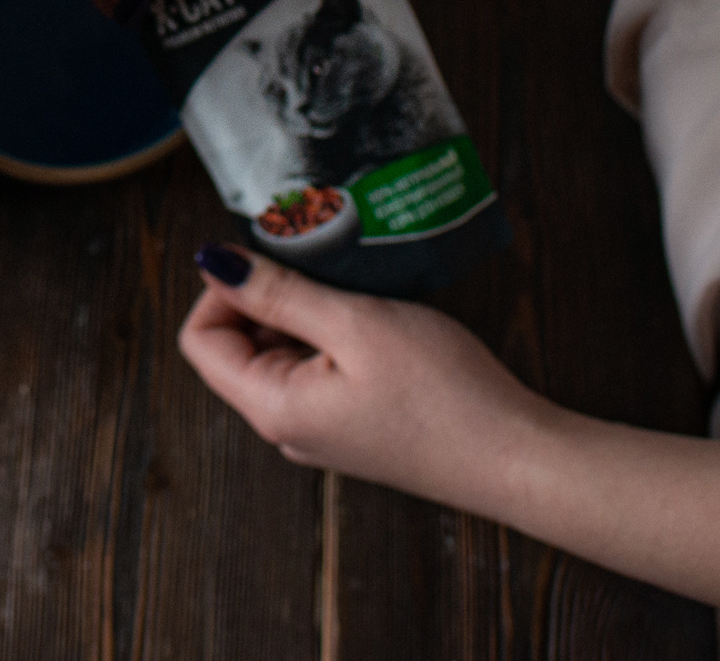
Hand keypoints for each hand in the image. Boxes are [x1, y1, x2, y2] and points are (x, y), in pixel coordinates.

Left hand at [178, 247, 548, 512]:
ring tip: (350, 291)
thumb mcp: (354, 324)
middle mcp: (286, 426)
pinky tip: (371, 318)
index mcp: (272, 407)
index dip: (220, 290)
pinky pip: (315, 369)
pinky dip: (329, 334)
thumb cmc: (444, 394)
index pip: (200, 342)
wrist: (519, 459)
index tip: (268, 260)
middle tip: (316, 267)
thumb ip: (278, 293)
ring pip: (279, 354)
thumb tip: (212, 262)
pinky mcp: (353, 424)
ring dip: (301, 313)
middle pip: (236, 347)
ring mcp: (320, 428)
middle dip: (264, 297)